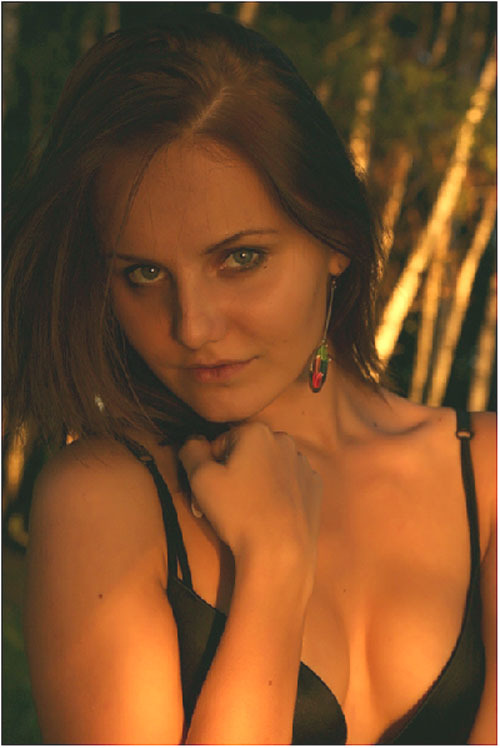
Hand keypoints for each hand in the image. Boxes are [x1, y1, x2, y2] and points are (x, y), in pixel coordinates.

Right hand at [178, 423, 321, 571]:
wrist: (279, 551)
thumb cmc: (237, 511)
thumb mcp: (200, 478)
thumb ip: (191, 450)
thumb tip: (194, 441)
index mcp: (257, 431)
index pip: (221, 442)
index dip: (211, 467)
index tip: (210, 490)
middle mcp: (284, 441)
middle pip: (247, 452)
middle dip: (233, 472)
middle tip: (225, 503)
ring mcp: (304, 464)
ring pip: (268, 467)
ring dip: (256, 481)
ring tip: (248, 511)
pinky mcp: (315, 486)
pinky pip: (288, 482)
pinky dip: (278, 492)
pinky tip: (271, 513)